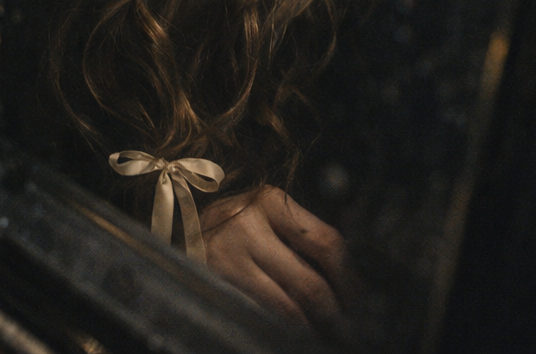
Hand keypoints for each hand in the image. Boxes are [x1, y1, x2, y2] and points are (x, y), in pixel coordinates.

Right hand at [200, 186, 358, 347]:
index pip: (328, 242)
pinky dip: (288, 331)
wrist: (175, 233)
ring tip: (328, 336)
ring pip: (292, 306)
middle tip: (350, 331)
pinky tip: (297, 335)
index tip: (360, 303)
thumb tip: (348, 276)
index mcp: (271, 200)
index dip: (351, 280)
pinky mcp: (215, 279)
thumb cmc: (232, 229)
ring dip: (317, 329)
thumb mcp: (262, 218)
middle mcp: (249, 221)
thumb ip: (298, 236)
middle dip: (338, 315)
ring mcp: (229, 252)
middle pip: (313, 281)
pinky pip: (264, 314)